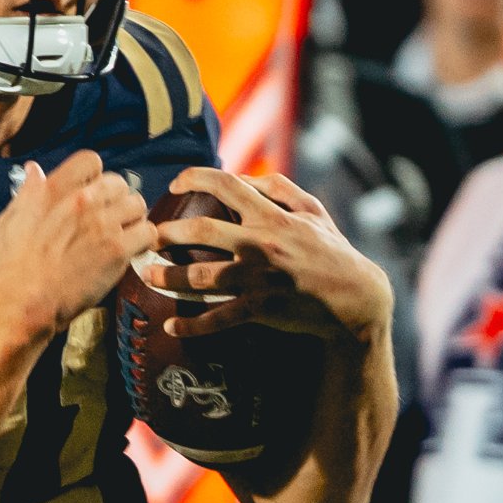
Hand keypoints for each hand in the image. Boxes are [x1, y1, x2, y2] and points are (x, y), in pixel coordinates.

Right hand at [0, 150, 149, 334]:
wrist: (25, 300)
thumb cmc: (14, 264)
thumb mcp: (10, 219)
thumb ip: (26, 192)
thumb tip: (34, 170)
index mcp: (55, 189)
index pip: (91, 161)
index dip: (95, 176)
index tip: (92, 192)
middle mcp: (82, 201)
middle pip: (119, 183)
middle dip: (116, 198)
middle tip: (110, 217)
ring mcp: (102, 224)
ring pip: (137, 205)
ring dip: (132, 219)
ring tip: (123, 234)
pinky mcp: (117, 250)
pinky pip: (147, 232)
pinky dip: (142, 241)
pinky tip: (131, 250)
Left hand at [144, 167, 388, 346]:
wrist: (355, 298)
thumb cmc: (331, 250)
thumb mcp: (313, 211)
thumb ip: (279, 189)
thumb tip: (246, 177)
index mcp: (272, 217)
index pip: (227, 185)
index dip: (195, 177)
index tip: (174, 184)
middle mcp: (261, 244)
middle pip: (201, 230)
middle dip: (167, 232)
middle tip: (146, 235)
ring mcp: (259, 279)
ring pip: (202, 277)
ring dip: (168, 278)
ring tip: (146, 276)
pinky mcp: (261, 310)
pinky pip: (219, 319)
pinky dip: (192, 325)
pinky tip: (171, 325)